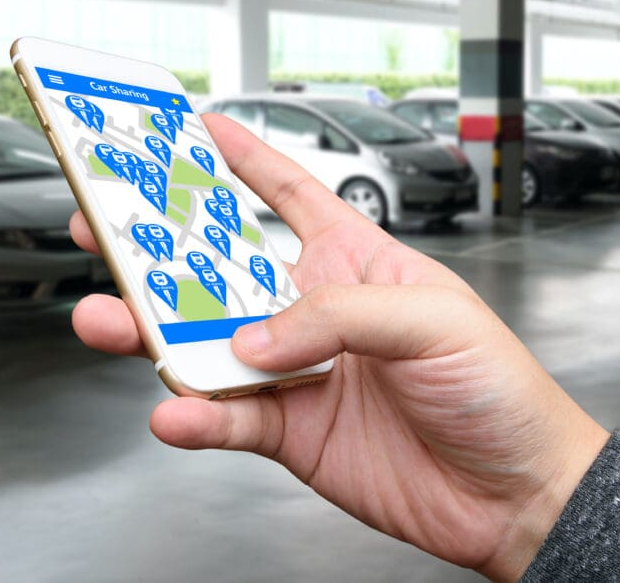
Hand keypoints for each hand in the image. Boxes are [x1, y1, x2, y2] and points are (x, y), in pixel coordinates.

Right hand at [70, 113, 609, 580]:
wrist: (512, 491)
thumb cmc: (498, 389)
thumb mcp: (433, 321)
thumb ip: (338, 317)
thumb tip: (256, 336)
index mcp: (358, 264)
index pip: (292, 195)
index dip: (246, 159)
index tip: (195, 129)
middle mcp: (318, 314)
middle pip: (223, 269)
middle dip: (163, 247)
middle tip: (107, 229)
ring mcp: (299, 374)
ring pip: (207, 344)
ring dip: (153, 332)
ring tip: (111, 321)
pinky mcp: (290, 433)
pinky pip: (227, 418)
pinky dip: (196, 415)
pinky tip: (177, 409)